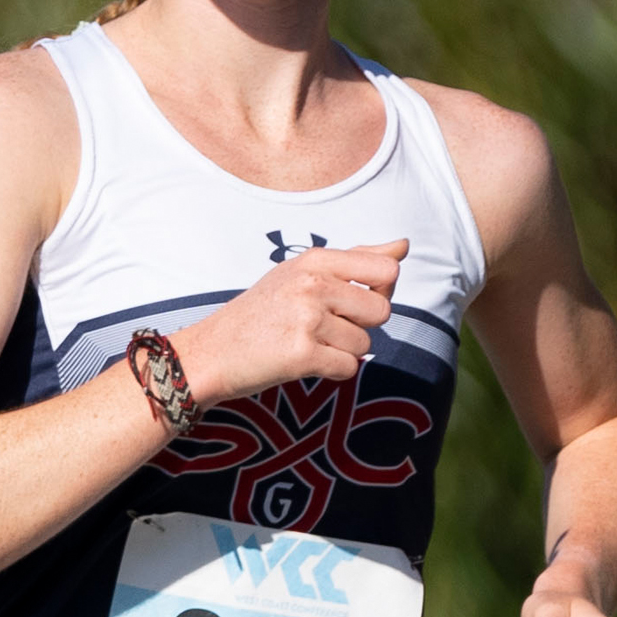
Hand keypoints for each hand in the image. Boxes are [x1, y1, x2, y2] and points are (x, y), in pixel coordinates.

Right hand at [170, 239, 406, 402]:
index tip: (350, 299)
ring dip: (343, 350)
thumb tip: (404, 245)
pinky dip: (332, 370)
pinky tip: (303, 361)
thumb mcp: (303, 273)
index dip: (379, 290)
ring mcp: (306, 319)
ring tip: (306, 342)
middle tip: (322, 326)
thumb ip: (358, 258)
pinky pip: (349, 367)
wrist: (212, 351)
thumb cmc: (264, 311)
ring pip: (365, 343)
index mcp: (315, 260)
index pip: (386, 269)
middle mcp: (312, 285)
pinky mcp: (302, 355)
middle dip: (361, 325)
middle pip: (381, 310)